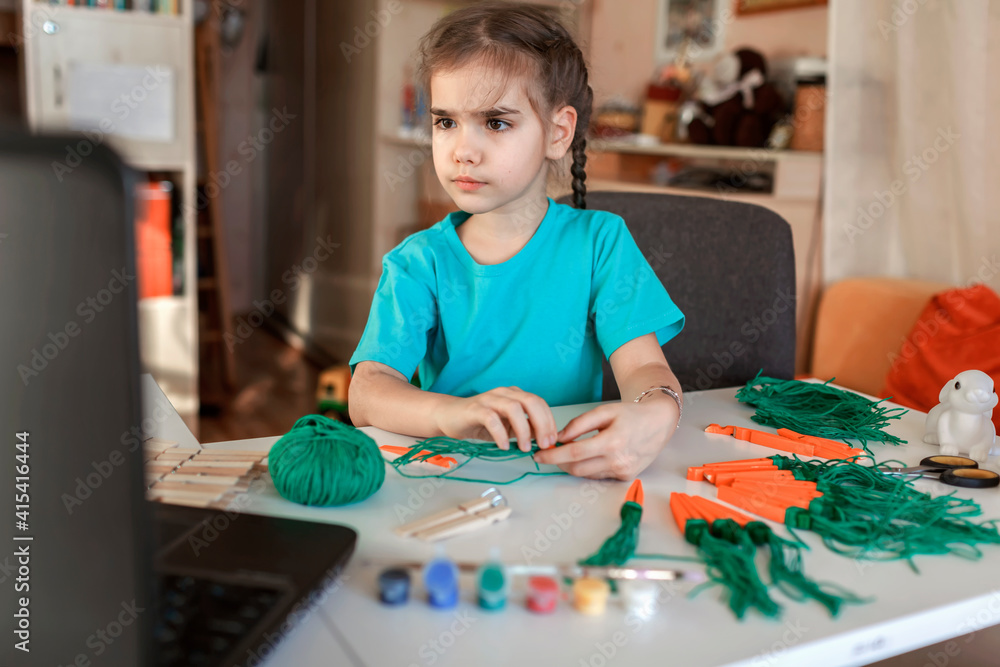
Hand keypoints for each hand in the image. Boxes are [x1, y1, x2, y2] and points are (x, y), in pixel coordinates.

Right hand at [433, 387, 557, 451]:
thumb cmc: (480, 422)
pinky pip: (492, 419)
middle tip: (544, 444)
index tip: (553, 439)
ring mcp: (489, 399)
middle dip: (542, 423)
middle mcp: (504, 393)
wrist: (449, 416)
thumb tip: (544, 438)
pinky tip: (504, 446)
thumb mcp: (507, 427)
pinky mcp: (475, 409)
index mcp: (514, 395)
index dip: (549, 420)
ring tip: (524, 448)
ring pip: (514, 408)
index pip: (539, 403)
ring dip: (523, 430)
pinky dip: (501, 434)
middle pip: (530, 402)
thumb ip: (525, 429)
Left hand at [532, 400, 678, 478]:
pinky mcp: (625, 477)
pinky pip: (598, 476)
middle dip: (559, 462)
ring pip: (586, 475)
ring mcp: (623, 471)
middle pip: (577, 468)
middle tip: (549, 453)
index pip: (574, 453)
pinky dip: (588, 468)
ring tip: (567, 452)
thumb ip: (579, 424)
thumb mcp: (604, 411)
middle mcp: (618, 461)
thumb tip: (559, 437)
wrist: (659, 423)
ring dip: (572, 466)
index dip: (553, 456)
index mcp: (612, 442)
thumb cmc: (631, 414)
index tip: (538, 455)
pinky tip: (587, 457)